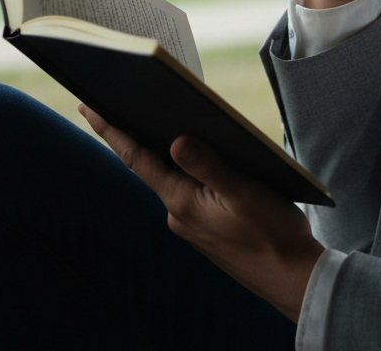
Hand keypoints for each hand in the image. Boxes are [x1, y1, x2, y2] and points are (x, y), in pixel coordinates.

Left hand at [79, 105, 324, 322]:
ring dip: (164, 152)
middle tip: (115, 103)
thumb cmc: (272, 233)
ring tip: (160, 121)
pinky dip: (185, 170)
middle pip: (148, 165)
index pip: (137, 158)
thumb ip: (208, 166)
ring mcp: (191, 222)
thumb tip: (177, 141)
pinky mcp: (206, 227)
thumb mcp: (242, 192)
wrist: (292, 278)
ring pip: (171, 177)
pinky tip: (198, 157)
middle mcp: (179, 213)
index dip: (112, 130)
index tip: (89, 106)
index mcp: (182, 202)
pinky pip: (187, 190)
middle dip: (133, 135)